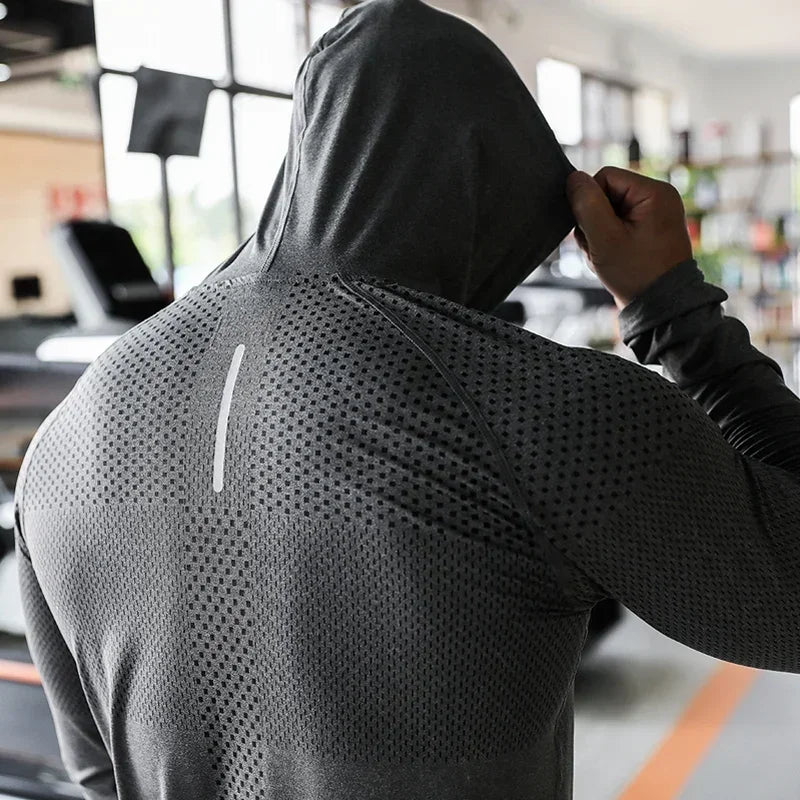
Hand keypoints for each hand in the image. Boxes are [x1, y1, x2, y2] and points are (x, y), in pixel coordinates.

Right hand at [565, 166, 692, 308]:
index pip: (605, 177)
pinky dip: (607, 241)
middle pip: (606, 194)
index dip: (589, 202)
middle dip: (594, 221)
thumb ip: (587, 204)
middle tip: (600, 247)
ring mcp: (655, 215)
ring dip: (598, 234)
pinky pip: (617, 225)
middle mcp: (659, 198)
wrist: (660, 307)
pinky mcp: (649, 230)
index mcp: (655, 192)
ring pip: (608, 211)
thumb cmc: (637, 274)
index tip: (593, 231)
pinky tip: (611, 258)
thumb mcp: (605, 238)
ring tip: (606, 255)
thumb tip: (573, 177)